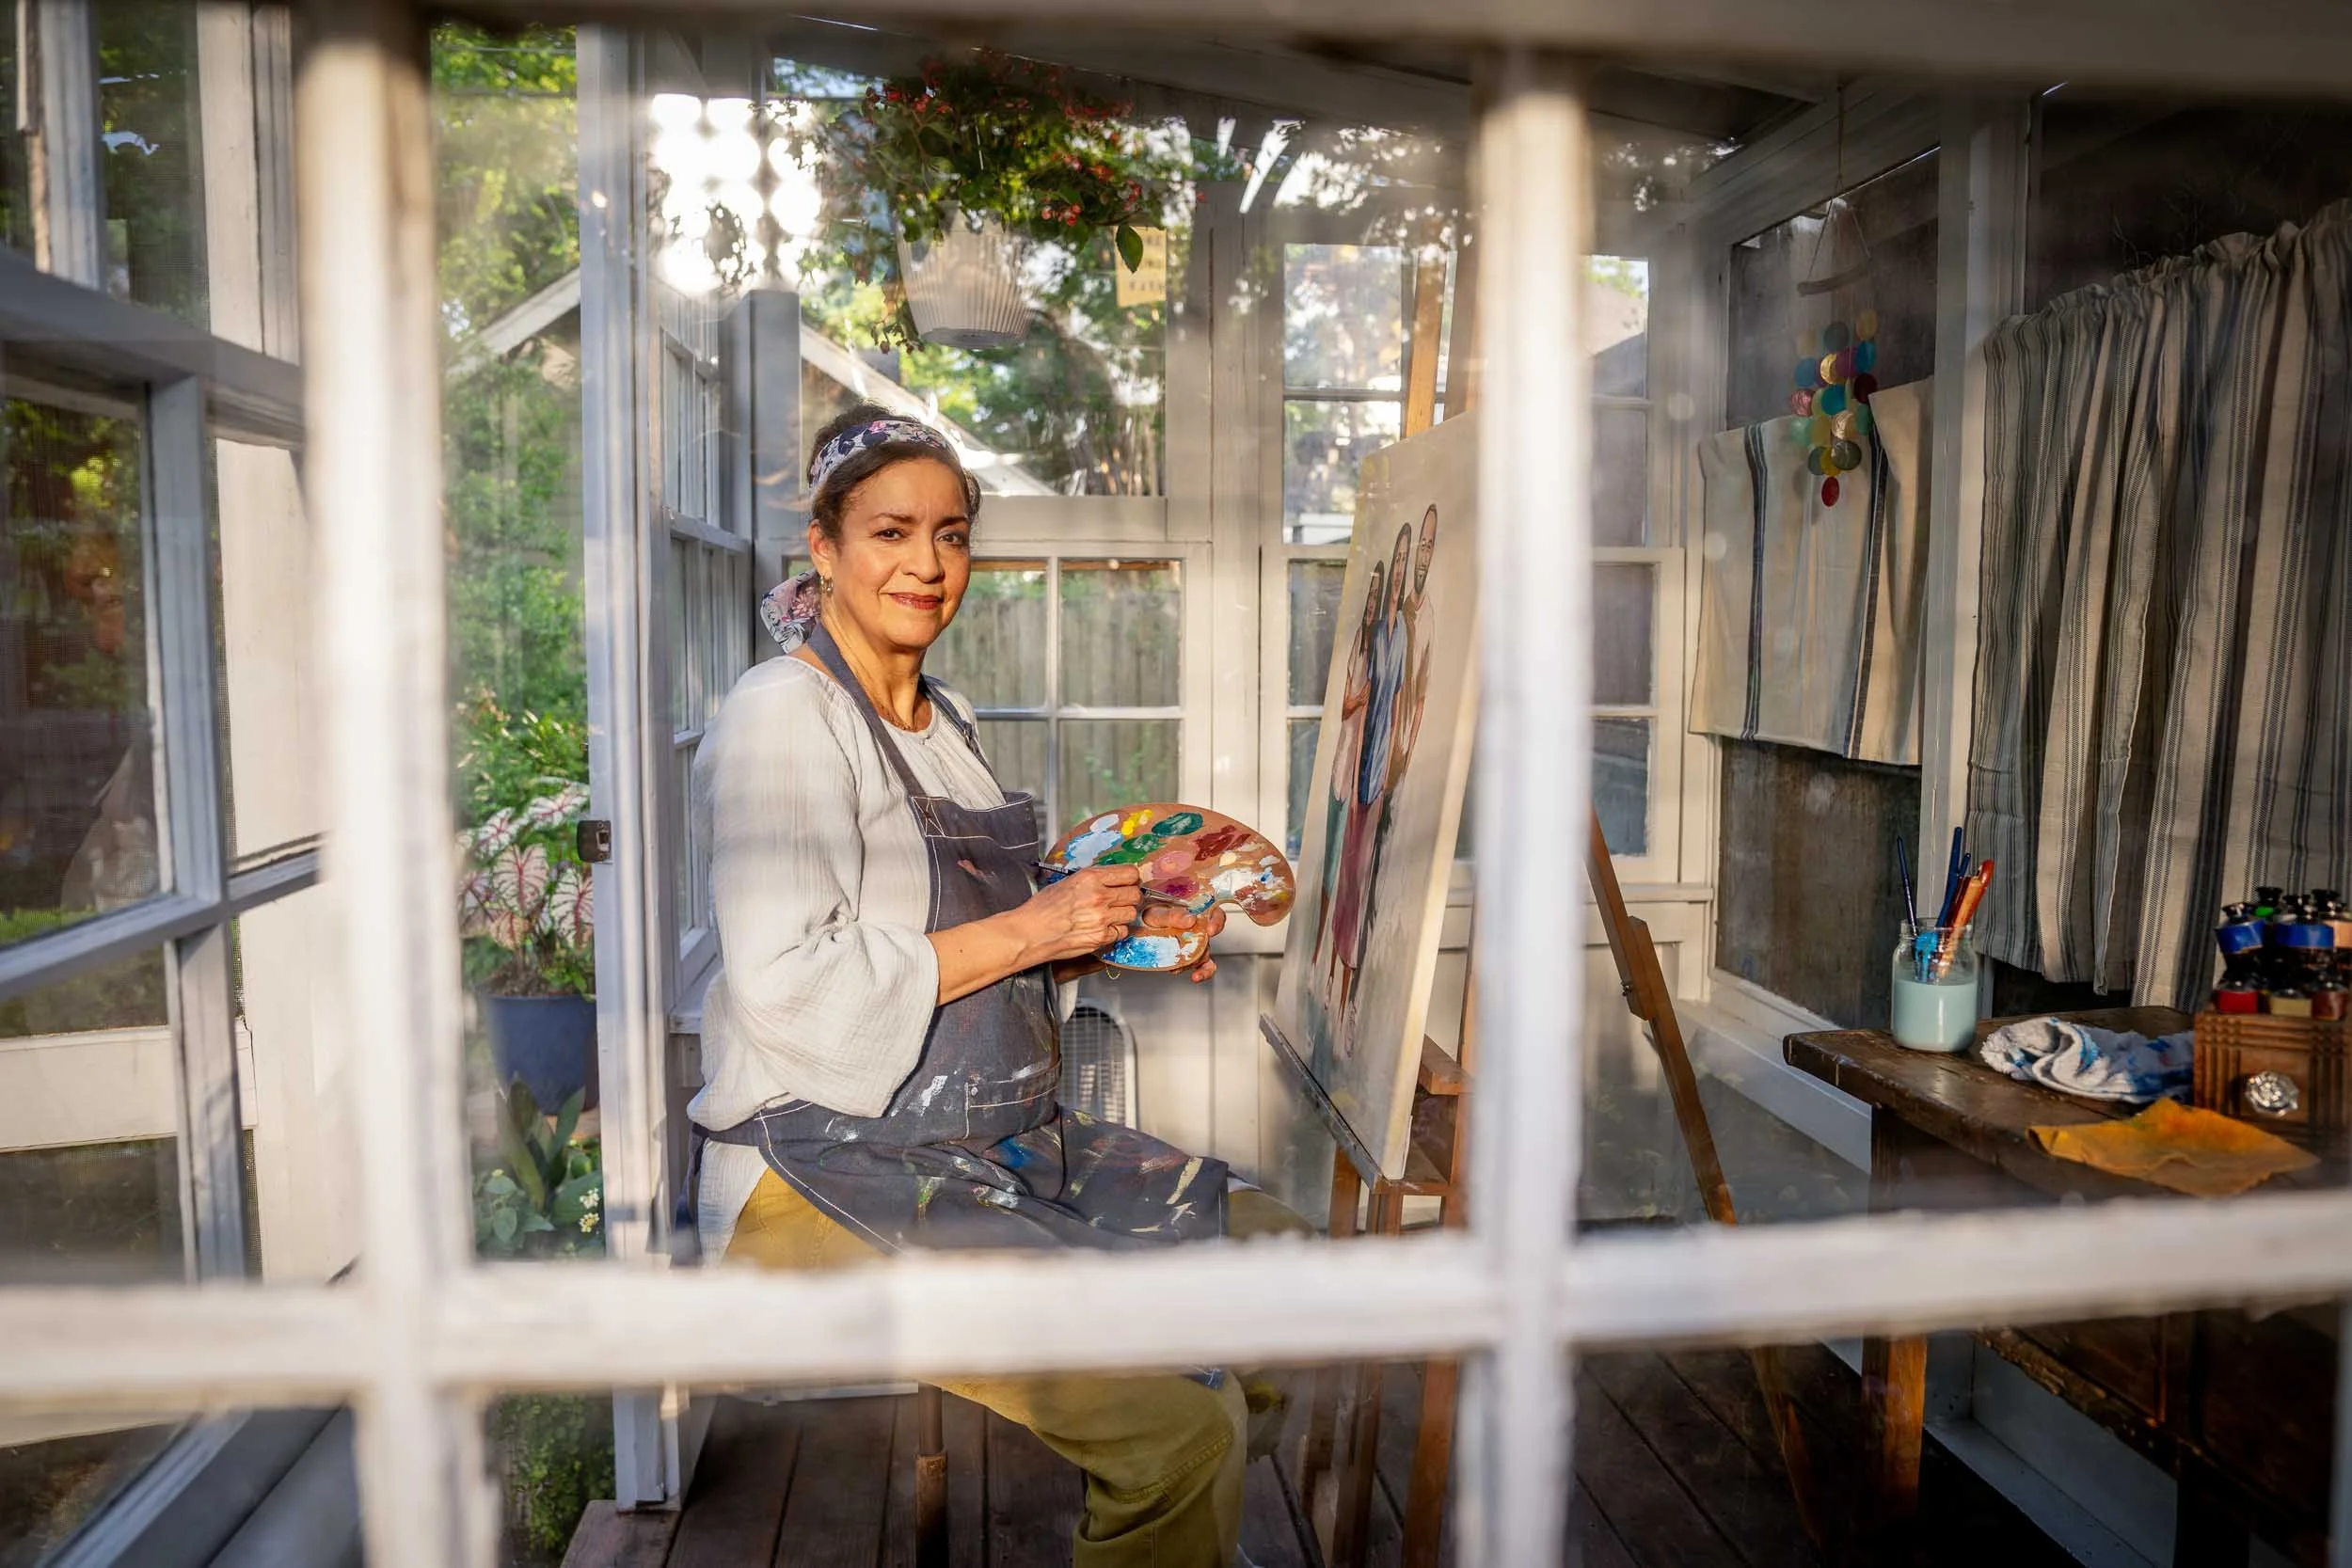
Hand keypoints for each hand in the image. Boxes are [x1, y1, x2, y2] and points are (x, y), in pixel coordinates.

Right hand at [1009, 865, 1142, 965]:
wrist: (1031, 932)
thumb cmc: (1043, 909)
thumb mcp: (1067, 882)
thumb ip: (1093, 880)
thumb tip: (1113, 879)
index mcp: (1090, 878)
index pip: (1130, 873)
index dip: (1131, 879)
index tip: (1128, 883)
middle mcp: (1098, 896)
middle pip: (1135, 894)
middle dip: (1130, 897)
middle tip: (1121, 901)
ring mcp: (1102, 918)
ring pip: (1131, 914)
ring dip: (1123, 915)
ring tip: (1108, 916)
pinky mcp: (1101, 937)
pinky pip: (1122, 932)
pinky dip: (1116, 931)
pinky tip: (1103, 928)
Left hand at [1137, 904, 1226, 983]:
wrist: (1137, 929)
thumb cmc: (1148, 914)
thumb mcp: (1158, 912)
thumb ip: (1173, 915)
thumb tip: (1191, 919)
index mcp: (1194, 910)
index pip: (1214, 913)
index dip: (1216, 921)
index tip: (1210, 929)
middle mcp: (1198, 927)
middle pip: (1210, 938)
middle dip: (1204, 946)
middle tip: (1195, 952)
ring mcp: (1195, 943)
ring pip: (1205, 953)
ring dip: (1196, 962)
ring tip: (1181, 966)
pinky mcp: (1189, 957)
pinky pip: (1201, 966)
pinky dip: (1201, 973)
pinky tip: (1195, 976)